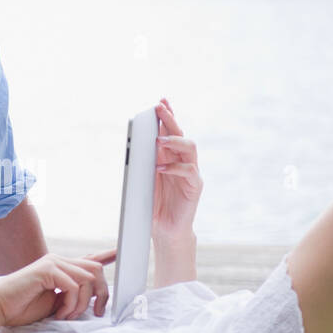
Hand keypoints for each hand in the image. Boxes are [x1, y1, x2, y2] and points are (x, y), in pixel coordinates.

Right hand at [0, 253, 110, 327]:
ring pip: (87, 279)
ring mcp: (53, 263)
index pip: (88, 260)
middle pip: (95, 269)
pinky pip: (73, 287)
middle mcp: (58, 261)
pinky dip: (71, 304)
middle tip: (96, 312)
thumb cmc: (22, 307)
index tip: (119, 252)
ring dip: (82, 303)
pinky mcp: (47, 269)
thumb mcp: (54, 304)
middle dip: (101, 293)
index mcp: (60, 268)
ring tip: (67, 316)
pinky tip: (59, 313)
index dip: (105, 256)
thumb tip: (89, 299)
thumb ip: (71, 297)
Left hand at [153, 97, 201, 239]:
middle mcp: (184, 162)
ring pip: (190, 148)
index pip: (171, 132)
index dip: (168, 116)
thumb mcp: (147, 180)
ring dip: (174, 141)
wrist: (166, 230)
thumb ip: (147, 163)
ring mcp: (191, 173)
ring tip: (159, 140)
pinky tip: (160, 167)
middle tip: (160, 108)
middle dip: (170, 120)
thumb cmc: (155, 205)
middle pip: (181, 134)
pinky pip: (189, 171)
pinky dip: (174, 167)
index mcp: (171, 158)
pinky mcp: (195, 187)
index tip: (160, 101)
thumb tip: (138, 144)